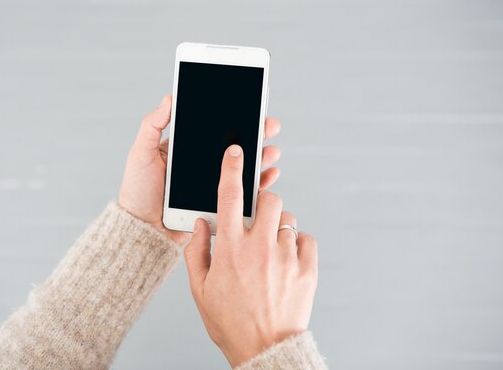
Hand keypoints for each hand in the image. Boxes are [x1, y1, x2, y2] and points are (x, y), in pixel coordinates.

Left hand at [118, 95, 281, 245]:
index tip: (251, 108)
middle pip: (234, 145)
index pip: (215, 129)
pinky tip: (269, 174)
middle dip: (256, 134)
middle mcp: (203, 164)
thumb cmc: (137, 191)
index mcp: (188, 149)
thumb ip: (152, 125)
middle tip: (270, 126)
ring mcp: (213, 184)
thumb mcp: (141, 153)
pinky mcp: (219, 203)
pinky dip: (259, 182)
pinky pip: (243, 192)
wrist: (141, 228)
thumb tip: (169, 98)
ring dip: (262, 156)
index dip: (234, 118)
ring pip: (243, 166)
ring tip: (271, 150)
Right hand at [184, 144, 318, 366]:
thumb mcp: (200, 289)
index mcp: (230, 249)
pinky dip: (297, 244)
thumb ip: (196, 252)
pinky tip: (286, 260)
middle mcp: (259, 247)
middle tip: (257, 216)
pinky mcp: (307, 269)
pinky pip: (306, 239)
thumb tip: (200, 224)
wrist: (265, 350)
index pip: (229, 197)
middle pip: (269, 198)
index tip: (236, 151)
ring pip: (287, 219)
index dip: (232, 169)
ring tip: (270, 249)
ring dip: (277, 226)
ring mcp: (285, 257)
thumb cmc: (229, 321)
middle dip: (264, 199)